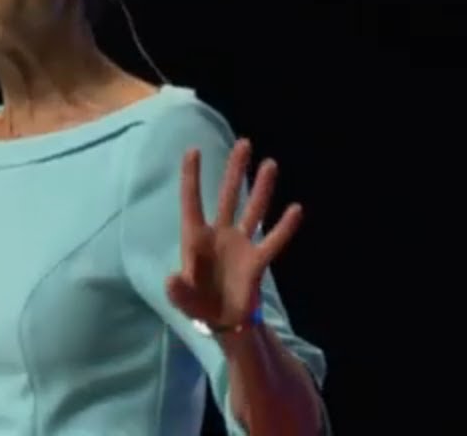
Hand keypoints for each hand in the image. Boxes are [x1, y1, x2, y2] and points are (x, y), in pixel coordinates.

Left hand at [165, 139, 303, 329]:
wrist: (222, 323)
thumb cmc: (197, 304)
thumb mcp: (182, 300)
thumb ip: (177, 290)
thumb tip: (171, 280)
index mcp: (194, 239)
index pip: (192, 202)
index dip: (191, 177)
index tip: (193, 150)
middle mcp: (219, 235)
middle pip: (227, 196)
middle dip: (234, 171)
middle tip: (244, 143)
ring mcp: (240, 245)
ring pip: (252, 211)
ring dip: (260, 189)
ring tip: (270, 164)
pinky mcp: (257, 262)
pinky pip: (272, 241)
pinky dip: (284, 227)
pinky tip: (295, 210)